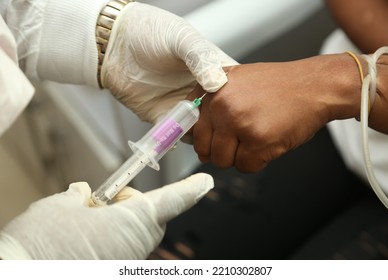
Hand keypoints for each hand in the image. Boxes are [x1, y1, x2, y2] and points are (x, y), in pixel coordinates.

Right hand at [0, 173, 212, 258]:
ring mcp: (127, 261)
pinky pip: (119, 246)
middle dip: (126, 203)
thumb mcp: (63, 205)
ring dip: (112, 221)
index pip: (172, 199)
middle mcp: (137, 244)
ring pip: (131, 229)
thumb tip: (83, 196)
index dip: (191, 188)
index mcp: (134, 221)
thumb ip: (80, 196)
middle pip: (146, 212)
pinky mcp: (115, 269)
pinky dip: (105, 237)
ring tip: (82, 226)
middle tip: (98, 205)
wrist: (22, 275)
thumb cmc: (45, 241)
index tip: (206, 181)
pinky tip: (80, 241)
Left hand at [101, 2, 236, 122]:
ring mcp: (182, 106)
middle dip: (221, 126)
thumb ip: (201, 57)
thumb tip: (217, 83)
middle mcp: (200, 92)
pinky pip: (174, 135)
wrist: (113, 44)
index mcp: (211, 70)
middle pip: (221, 118)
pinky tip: (174, 133)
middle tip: (215, 126)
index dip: (240, 103)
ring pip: (200, 130)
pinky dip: (175, 138)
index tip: (239, 112)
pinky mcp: (163, 116)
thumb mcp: (181, 38)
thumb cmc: (149, 32)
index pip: (236, 91)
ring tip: (194, 129)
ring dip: (199, 135)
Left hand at [188, 56, 360, 171]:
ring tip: (257, 138)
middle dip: (220, 151)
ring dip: (239, 157)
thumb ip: (213, 105)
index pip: (189, 125)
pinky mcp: (257, 140)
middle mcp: (220, 104)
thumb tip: (196, 141)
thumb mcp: (237, 82)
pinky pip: (245, 167)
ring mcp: (238, 122)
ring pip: (222, 161)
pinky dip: (257, 162)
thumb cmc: (279, 86)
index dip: (200, 138)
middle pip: (203, 148)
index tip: (209, 142)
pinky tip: (269, 142)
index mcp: (212, 88)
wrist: (315, 86)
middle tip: (240, 141)